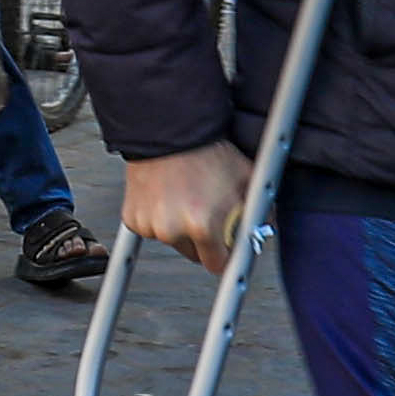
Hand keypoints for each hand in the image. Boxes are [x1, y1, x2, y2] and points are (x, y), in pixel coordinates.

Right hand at [118, 143, 251, 270]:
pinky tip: (166, 197)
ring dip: (178, 228)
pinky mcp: (133, 219)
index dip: (224, 254)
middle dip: (202, 241)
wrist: (169, 130)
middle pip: (193, 255)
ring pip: (171, 241)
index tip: (225, 246)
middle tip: (205, 214)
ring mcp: (150, 225)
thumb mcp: (245, 179)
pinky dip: (158, 218)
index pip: (217, 265)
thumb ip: (257, 211)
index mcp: (203, 226)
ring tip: (184, 198)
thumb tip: (261, 230)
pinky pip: (151, 229)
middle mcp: (173, 230)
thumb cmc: (207, 152)